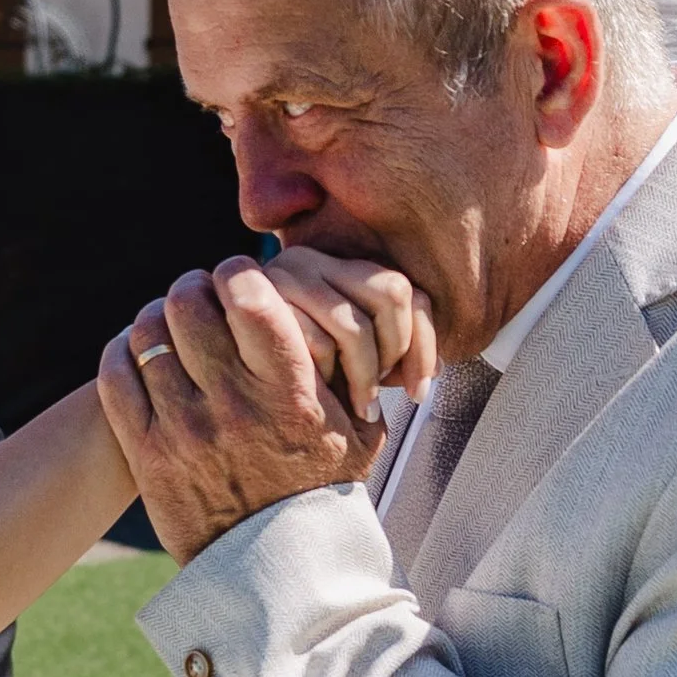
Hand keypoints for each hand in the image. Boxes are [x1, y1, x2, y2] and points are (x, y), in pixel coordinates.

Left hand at [98, 257, 381, 562]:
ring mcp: (184, 430)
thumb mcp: (358, 430)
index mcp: (290, 394)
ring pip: (147, 335)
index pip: (250, 299)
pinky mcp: (146, 454)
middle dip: (194, 287)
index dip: (239, 273)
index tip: (239, 276)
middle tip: (200, 292)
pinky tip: (139, 352)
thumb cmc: (322, 492)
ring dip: (157, 317)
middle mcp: (233, 406)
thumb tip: (340, 308)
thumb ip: (347, 369)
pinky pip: (116, 377)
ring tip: (169, 321)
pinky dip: (123, 352)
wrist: (277, 571)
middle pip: (189, 305)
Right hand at [260, 247, 436, 419]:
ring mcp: (283, 278)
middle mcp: (313, 262)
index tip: (418, 390)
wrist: (240, 415)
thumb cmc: (297, 393)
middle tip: (381, 394)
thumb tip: (437, 369)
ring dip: (366, 370)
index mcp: (340, 270)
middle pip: (391, 294)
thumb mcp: (352, 369)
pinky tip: (324, 396)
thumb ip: (387, 354)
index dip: (422, 344)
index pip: (402, 292)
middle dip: (396, 354)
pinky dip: (331, 372)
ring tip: (357, 403)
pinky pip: (317, 337)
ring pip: (355, 318)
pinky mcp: (260, 305)